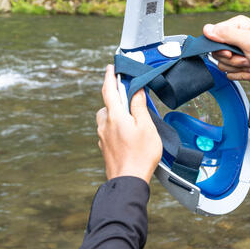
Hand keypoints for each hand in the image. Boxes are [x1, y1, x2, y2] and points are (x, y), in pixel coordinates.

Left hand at [96, 65, 162, 182]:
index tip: (111, 68)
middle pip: (107, 105)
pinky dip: (116, 128)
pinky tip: (129, 135)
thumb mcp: (146, 127)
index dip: (109, 76)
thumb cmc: (140, 155)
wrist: (128, 180)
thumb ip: (140, 106)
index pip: (108, 90)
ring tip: (132, 119)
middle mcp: (105, 125)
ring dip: (116, 114)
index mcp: (114, 116)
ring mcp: (103, 137)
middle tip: (130, 97)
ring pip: (107, 119)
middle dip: (116, 99)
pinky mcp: (105, 147)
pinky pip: (108, 131)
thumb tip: (136, 91)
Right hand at [203, 15, 249, 84]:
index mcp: (237, 26)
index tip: (230, 53)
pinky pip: (232, 74)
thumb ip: (226, 34)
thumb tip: (206, 29)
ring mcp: (238, 53)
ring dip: (242, 70)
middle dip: (235, 61)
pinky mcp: (241, 66)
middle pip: (218, 54)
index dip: (220, 48)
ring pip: (224, 66)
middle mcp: (236, 38)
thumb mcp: (248, 40)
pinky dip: (245, 76)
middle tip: (248, 60)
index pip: (214, 35)